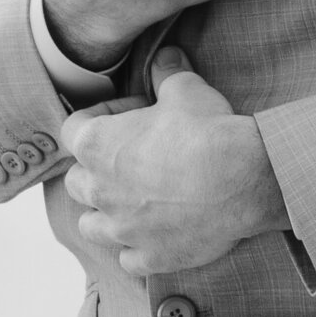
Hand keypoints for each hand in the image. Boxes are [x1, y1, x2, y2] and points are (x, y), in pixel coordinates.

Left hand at [60, 47, 289, 275]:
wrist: (241, 179)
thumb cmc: (205, 131)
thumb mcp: (184, 89)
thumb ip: (166, 72)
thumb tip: (166, 57)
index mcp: (96, 145)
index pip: (73, 129)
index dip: (101, 116)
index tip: (130, 113)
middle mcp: (99, 190)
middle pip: (76, 181)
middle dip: (97, 168)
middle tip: (132, 156)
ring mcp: (122, 229)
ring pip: (91, 226)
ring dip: (106, 213)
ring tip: (134, 200)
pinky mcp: (149, 257)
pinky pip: (128, 259)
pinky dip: (136, 247)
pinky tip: (156, 232)